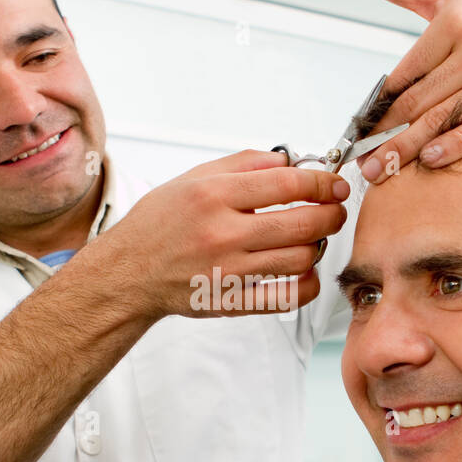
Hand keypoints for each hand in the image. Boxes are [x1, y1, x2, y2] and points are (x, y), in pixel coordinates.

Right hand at [103, 150, 348, 318]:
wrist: (127, 272)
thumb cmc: (158, 224)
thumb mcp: (192, 178)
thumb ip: (243, 165)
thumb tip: (287, 160)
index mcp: (214, 195)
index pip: (287, 183)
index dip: (322, 182)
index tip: (334, 184)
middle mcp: (223, 232)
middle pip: (303, 223)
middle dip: (331, 214)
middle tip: (334, 211)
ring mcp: (229, 271)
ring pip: (300, 259)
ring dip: (317, 246)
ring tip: (312, 238)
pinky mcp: (231, 302)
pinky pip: (286, 297)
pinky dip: (306, 285)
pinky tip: (304, 273)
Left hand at [345, 0, 461, 182]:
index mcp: (455, 22)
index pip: (405, 73)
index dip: (377, 105)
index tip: (357, 130)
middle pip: (420, 101)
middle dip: (385, 135)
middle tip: (359, 160)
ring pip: (446, 118)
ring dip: (409, 148)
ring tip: (380, 170)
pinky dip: (457, 145)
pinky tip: (431, 159)